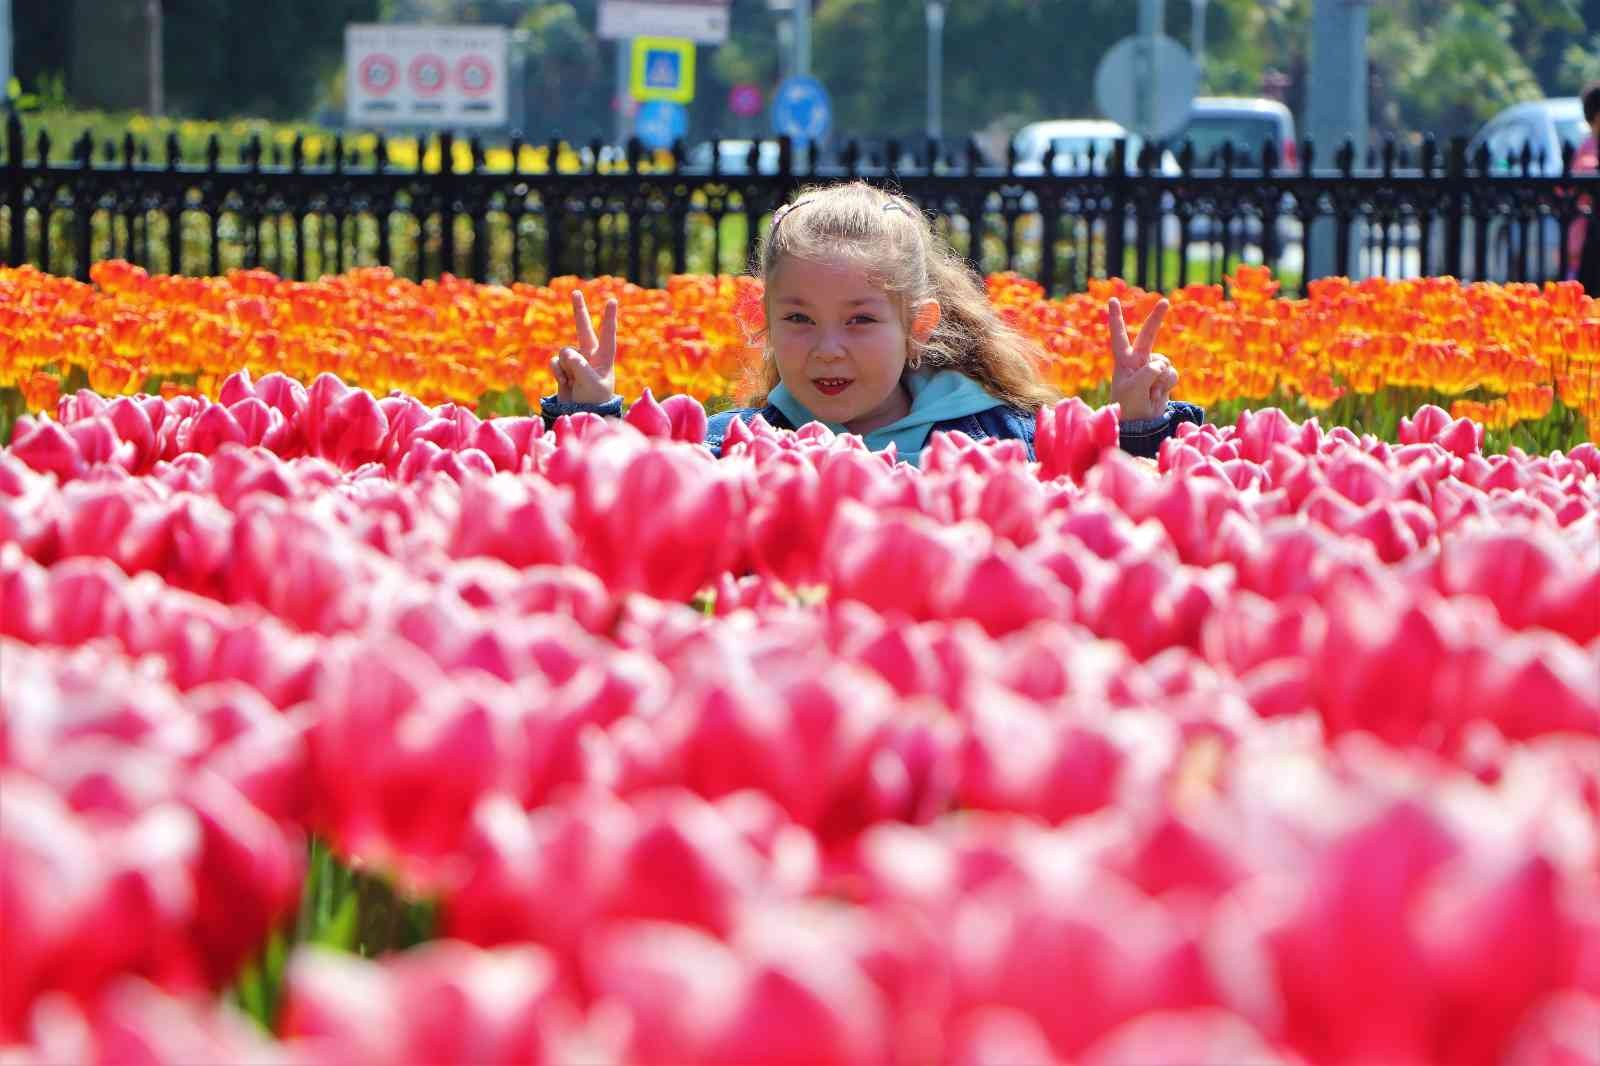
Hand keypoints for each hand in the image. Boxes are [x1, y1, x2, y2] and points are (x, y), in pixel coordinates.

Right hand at [552, 289, 617, 404]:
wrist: (581, 414)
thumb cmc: (594, 400)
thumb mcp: (590, 383)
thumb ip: (579, 365)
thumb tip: (566, 353)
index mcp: (604, 358)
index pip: (607, 334)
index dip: (608, 317)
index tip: (612, 300)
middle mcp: (590, 355)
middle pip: (583, 328)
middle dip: (579, 310)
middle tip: (575, 292)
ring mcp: (576, 360)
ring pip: (564, 352)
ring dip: (566, 368)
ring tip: (574, 382)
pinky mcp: (563, 367)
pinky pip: (555, 362)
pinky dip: (558, 372)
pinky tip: (565, 383)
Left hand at [1108, 296, 1179, 422]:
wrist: (1140, 423)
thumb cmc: (1129, 405)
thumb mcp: (1134, 388)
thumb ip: (1147, 372)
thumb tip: (1161, 364)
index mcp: (1124, 360)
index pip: (1119, 335)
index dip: (1116, 318)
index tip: (1112, 300)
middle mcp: (1138, 360)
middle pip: (1149, 335)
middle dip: (1157, 317)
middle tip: (1164, 301)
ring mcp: (1152, 367)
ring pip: (1165, 363)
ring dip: (1160, 380)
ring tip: (1149, 393)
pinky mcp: (1164, 377)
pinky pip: (1172, 374)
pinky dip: (1167, 385)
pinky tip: (1157, 394)